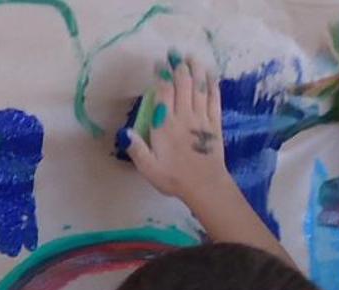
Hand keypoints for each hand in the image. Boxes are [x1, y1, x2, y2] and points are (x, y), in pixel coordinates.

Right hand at [124, 58, 229, 200]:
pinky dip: (212, 86)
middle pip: (183, 85)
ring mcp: (201, 119)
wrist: (205, 186)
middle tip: (176, 54)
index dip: (162, 76)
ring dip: (196, 71)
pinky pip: (214, 100)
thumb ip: (137, 149)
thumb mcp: (149, 168)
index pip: (163, 94)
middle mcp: (183, 117)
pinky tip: (211, 76)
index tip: (160, 63)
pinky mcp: (215, 125)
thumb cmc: (174, 178)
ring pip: (199, 88)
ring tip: (192, 57)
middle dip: (179, 67)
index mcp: (165, 126)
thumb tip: (124, 131)